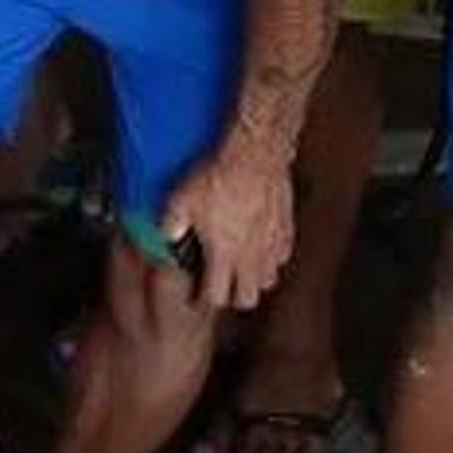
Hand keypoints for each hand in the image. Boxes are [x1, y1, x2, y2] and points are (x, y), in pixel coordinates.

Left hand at [160, 146, 294, 311]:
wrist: (254, 154)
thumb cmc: (217, 177)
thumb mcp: (181, 199)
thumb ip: (170, 224)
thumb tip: (165, 236)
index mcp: (223, 254)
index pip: (216, 296)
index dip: (204, 297)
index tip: (198, 292)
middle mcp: (251, 256)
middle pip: (248, 298)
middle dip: (233, 296)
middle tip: (223, 285)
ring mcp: (271, 244)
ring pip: (268, 280)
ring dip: (254, 278)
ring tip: (241, 267)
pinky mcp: (286, 229)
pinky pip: (282, 256)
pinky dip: (271, 257)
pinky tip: (260, 245)